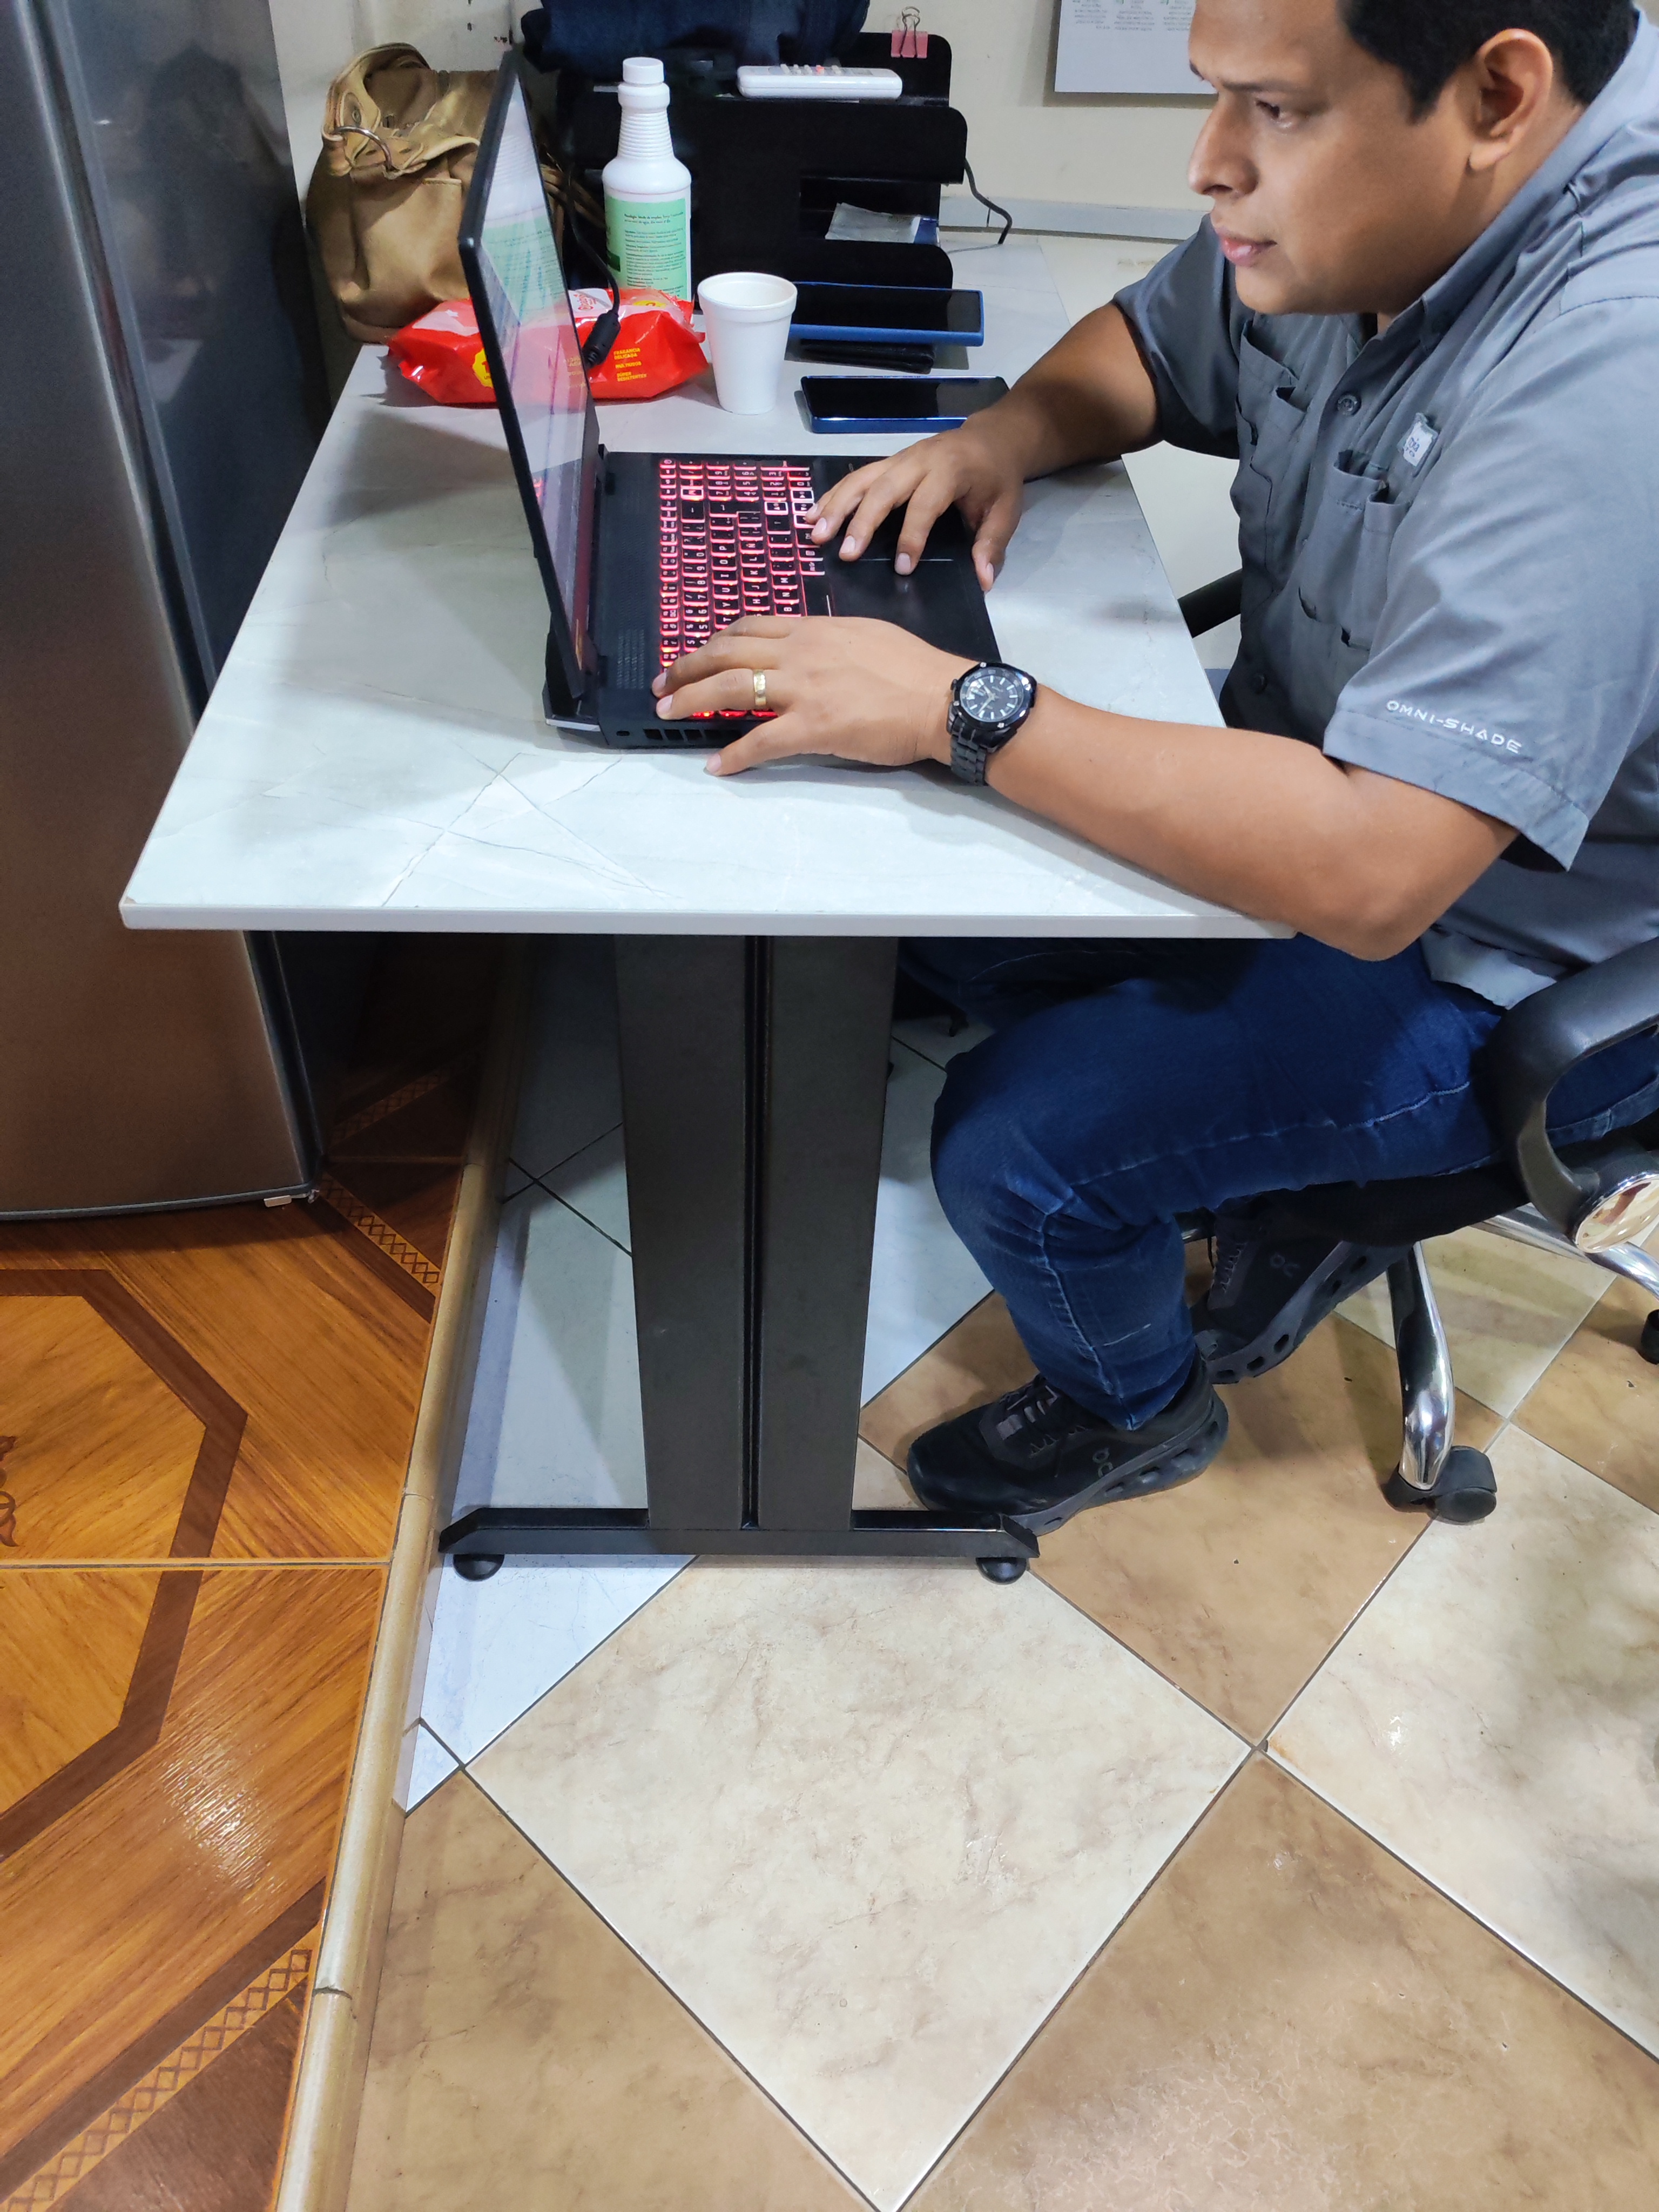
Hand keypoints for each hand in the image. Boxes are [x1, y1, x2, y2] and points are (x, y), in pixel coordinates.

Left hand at [653, 615, 973, 775]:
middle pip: (727, 653)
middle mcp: (800, 652)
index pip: (749, 628)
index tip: (695, 652)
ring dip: (692, 700)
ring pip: (731, 688)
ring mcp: (804, 688)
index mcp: (813, 630)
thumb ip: (830, 641)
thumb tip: (811, 648)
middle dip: (687, 667)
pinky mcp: (813, 726)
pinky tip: (717, 766)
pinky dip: (734, 755)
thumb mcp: (866, 636)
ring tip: (668, 711)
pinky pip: (761, 740)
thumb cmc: (913, 669)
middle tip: (662, 683)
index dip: (714, 641)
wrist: (941, 697)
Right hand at [806, 422, 1026, 590]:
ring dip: (836, 505)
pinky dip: (833, 495)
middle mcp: (919, 460)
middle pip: (884, 488)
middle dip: (861, 520)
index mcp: (950, 470)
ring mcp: (899, 458)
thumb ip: (992, 544)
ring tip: (815, 533)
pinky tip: (813, 514)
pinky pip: (856, 477)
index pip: (925, 504)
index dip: (912, 535)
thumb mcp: (1006, 511)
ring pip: (862, 479)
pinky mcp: (888, 463)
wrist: (992, 438)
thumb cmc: (997, 478)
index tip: (902, 567)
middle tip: (844, 553)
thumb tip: (983, 581)